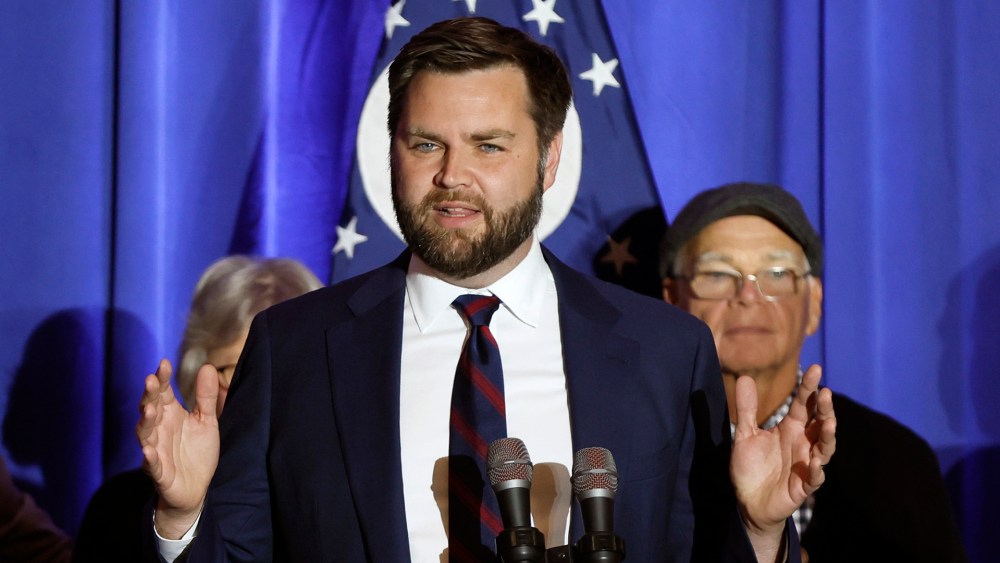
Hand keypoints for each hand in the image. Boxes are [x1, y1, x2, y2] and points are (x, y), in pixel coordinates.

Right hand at [136, 359, 220, 538]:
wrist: (196, 487)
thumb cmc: (197, 451)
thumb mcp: (207, 421)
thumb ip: (206, 397)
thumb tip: (207, 366)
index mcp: (170, 415)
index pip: (163, 393)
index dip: (162, 379)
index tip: (164, 363)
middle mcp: (159, 429)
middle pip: (150, 408)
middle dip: (149, 395)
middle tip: (150, 380)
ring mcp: (156, 450)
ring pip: (145, 434)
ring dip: (145, 422)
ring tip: (148, 409)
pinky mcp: (159, 472)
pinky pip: (151, 464)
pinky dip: (149, 458)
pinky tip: (148, 450)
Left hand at [730, 365, 835, 556]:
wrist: (747, 501)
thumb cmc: (751, 467)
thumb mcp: (745, 435)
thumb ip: (747, 409)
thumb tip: (745, 378)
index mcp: (790, 429)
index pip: (803, 405)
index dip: (809, 388)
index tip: (815, 369)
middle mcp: (802, 443)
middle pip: (820, 423)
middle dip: (825, 408)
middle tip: (825, 393)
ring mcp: (806, 463)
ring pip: (824, 448)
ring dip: (828, 436)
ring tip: (829, 424)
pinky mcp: (803, 485)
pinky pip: (815, 478)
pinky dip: (817, 470)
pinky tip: (816, 462)